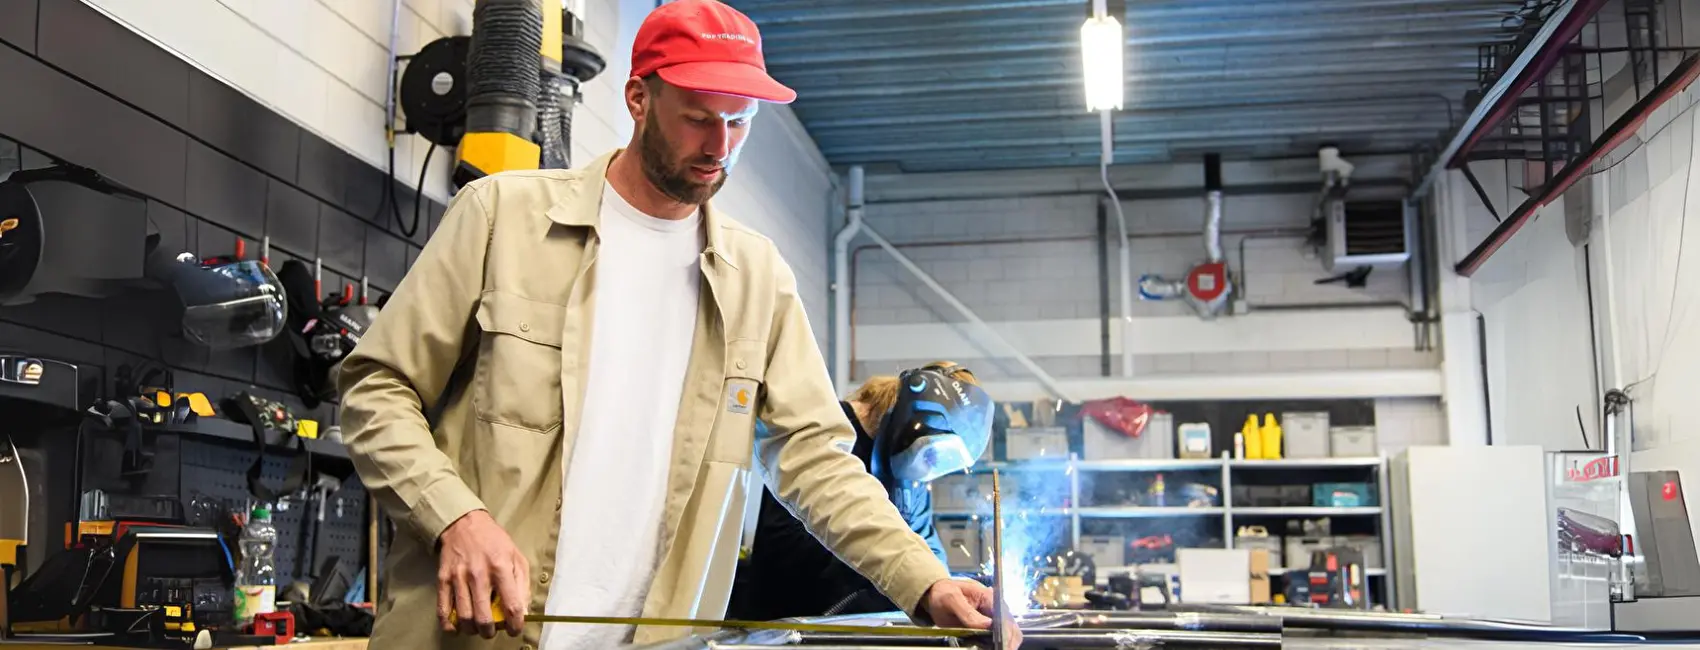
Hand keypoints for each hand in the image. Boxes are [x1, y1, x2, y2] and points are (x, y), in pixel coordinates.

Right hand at [437, 509, 529, 638]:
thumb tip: (524, 611)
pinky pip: (443, 610)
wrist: (464, 523)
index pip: (512, 605)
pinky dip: (449, 625)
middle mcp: (479, 574)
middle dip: (490, 631)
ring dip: (472, 629)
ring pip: (464, 617)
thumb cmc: (494, 541)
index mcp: (501, 567)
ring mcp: (458, 578)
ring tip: (477, 628)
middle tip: (493, 631)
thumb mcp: (516, 556)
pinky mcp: (443, 580)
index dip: (515, 624)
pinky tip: (457, 627)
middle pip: (483, 617)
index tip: (514, 629)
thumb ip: (522, 584)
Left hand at [919, 579, 1021, 647]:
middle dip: (1008, 642)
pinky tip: (986, 647)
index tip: (1004, 645)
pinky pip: (994, 640)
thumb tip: (987, 625)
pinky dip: (993, 646)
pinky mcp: (985, 629)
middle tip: (1000, 649)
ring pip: (1006, 636)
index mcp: (989, 598)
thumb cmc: (944, 593)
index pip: (1005, 617)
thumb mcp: (951, 599)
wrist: (936, 595)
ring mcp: (991, 619)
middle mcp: (994, 608)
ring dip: (1002, 644)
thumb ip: (967, 612)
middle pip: (1011, 628)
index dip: (1008, 633)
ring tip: (993, 648)